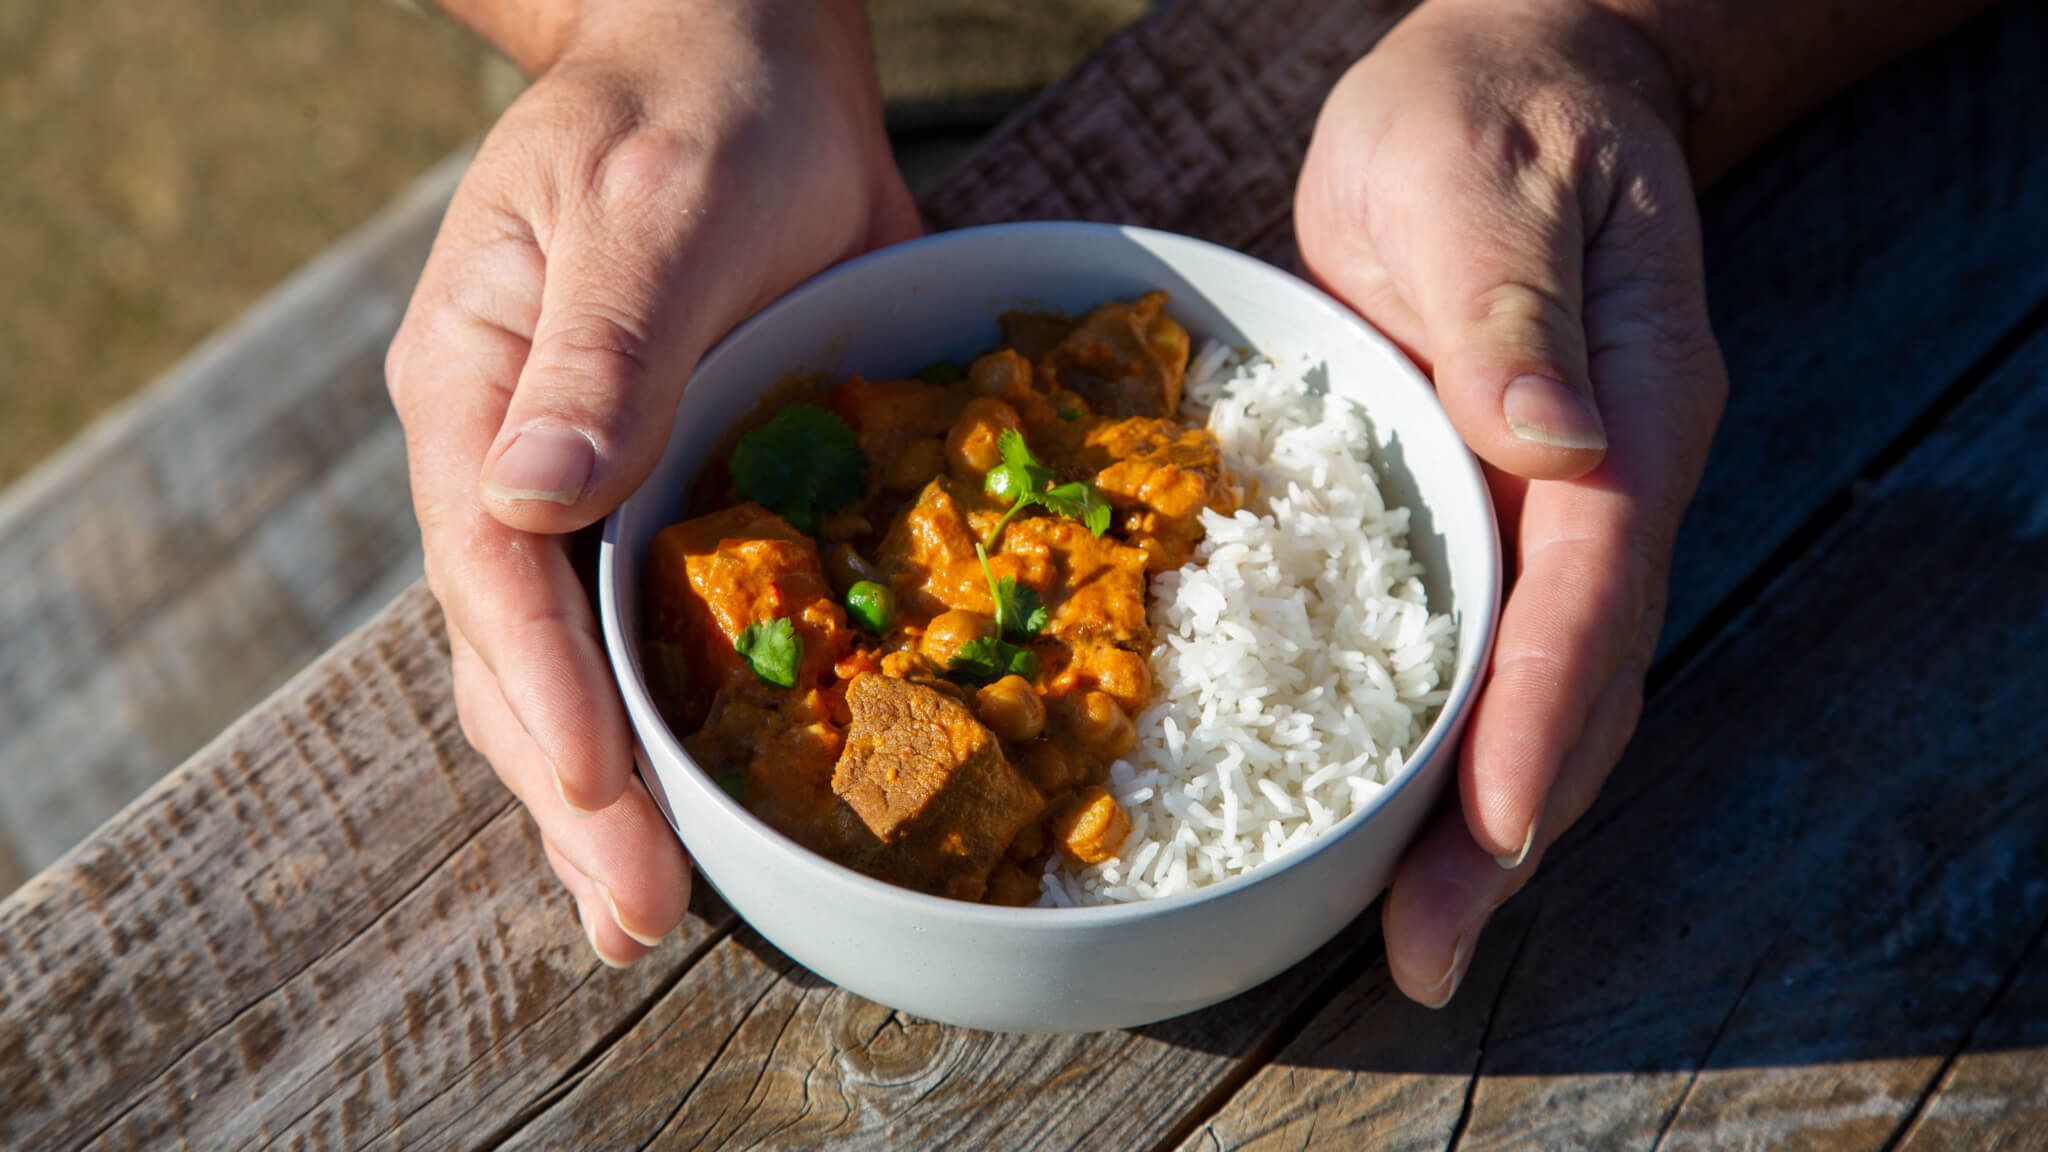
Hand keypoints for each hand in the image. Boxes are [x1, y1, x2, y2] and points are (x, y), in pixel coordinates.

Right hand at [386, 0, 917, 965]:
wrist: (748, 70)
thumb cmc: (693, 114)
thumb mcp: (649, 208)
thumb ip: (601, 351)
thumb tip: (530, 498)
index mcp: (477, 386)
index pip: (493, 565)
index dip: (546, 687)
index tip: (600, 794)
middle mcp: (515, 456)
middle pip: (518, 648)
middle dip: (575, 788)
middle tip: (635, 915)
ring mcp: (589, 486)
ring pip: (577, 661)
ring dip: (611, 790)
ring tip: (647, 910)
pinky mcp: (672, 494)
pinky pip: (662, 626)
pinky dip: (681, 720)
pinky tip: (710, 803)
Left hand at [1295, 0, 1727, 1003]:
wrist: (1512, 85)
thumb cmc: (1488, 113)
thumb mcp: (1476, 176)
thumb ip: (1509, 307)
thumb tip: (1549, 439)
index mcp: (1629, 401)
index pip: (1594, 581)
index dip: (1545, 709)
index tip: (1498, 824)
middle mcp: (1612, 475)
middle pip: (1582, 678)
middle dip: (1508, 823)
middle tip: (1425, 950)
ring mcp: (1560, 505)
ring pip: (1544, 690)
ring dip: (1480, 820)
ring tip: (1409, 936)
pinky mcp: (1493, 511)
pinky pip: (1483, 650)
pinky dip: (1447, 748)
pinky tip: (1390, 826)